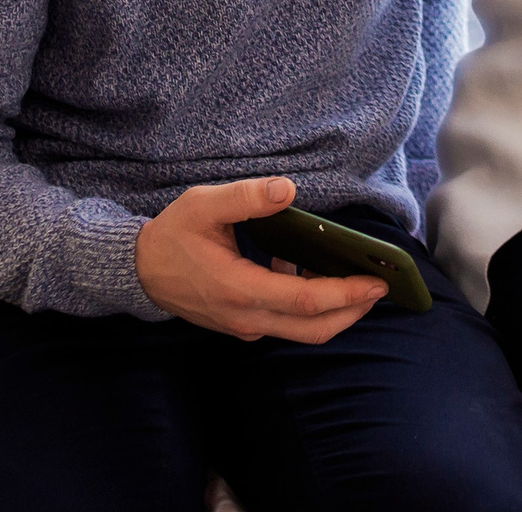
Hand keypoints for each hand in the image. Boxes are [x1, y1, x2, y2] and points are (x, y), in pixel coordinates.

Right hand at [135, 177, 387, 343]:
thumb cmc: (173, 235)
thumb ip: (246, 197)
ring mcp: (245, 325)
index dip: (345, 294)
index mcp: (239, 289)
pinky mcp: (244, 324)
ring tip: (356, 275)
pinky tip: (312, 271)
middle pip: (314, 328)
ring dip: (336, 310)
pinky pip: (287, 323)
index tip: (377, 281)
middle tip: (382, 285)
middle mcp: (246, 317)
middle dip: (354, 310)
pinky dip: (311, 306)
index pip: (305, 301)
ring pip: (303, 331)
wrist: (139, 271)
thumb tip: (287, 190)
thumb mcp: (203, 205)